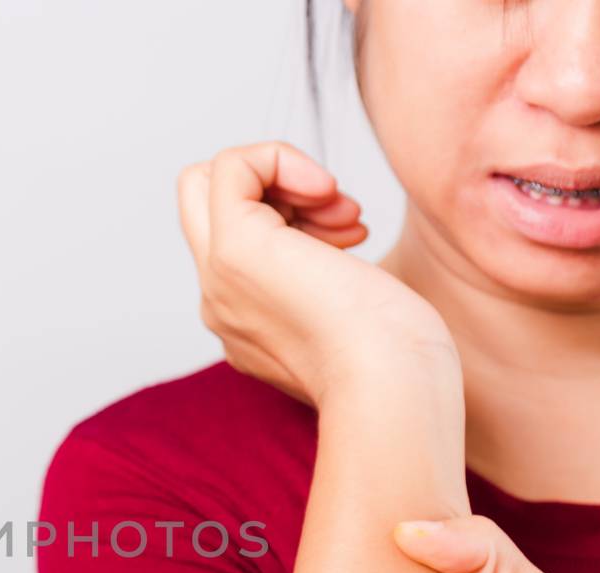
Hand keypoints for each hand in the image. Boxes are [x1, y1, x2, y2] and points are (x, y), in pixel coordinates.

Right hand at [175, 140, 456, 407]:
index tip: (347, 232)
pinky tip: (328, 192)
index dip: (285, 211)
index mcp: (245, 322)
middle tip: (334, 211)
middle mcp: (221, 301)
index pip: (232, 241)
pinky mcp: (234, 249)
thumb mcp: (357, 311)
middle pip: (202, 206)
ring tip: (348, 218)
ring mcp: (219, 277)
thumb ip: (327, 279)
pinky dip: (282, 158)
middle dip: (271, 187)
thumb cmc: (398, 360)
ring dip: (290, 178)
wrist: (392, 388)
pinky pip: (232, 165)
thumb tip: (340, 233)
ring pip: (212, 181)